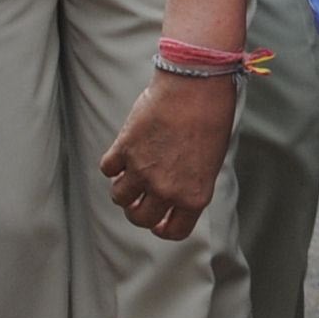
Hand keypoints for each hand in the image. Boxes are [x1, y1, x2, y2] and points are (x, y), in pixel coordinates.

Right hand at [100, 71, 241, 239]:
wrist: (197, 85)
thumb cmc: (211, 119)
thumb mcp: (211, 161)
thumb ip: (191, 183)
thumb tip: (170, 194)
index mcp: (193, 196)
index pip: (173, 232)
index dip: (164, 228)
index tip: (160, 220)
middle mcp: (166, 189)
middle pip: (140, 219)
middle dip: (139, 211)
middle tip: (141, 198)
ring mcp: (143, 170)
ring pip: (120, 198)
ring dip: (123, 190)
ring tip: (130, 176)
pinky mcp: (125, 148)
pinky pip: (108, 169)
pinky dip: (112, 165)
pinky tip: (122, 155)